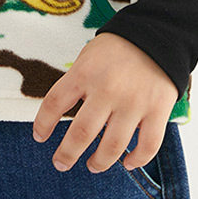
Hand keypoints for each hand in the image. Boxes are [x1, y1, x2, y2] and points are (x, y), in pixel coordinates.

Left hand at [32, 32, 178, 174]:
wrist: (158, 33)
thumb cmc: (118, 48)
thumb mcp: (89, 56)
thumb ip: (78, 83)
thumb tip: (65, 116)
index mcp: (85, 73)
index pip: (54, 103)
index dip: (43, 124)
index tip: (39, 137)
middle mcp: (107, 90)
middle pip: (81, 133)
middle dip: (67, 154)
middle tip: (61, 163)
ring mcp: (134, 102)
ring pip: (112, 147)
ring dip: (99, 162)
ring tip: (93, 165)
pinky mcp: (158, 111)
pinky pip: (147, 145)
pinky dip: (137, 160)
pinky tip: (128, 162)